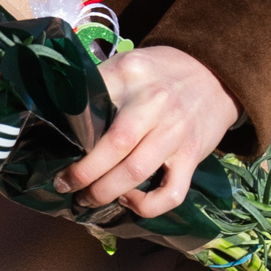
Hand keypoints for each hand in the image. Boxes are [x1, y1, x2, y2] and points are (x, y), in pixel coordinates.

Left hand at [56, 44, 237, 218]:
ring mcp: (175, 133)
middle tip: (65, 184)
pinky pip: (171, 194)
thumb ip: (100, 84)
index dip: (68, 132)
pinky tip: (129, 200)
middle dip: (82, 173)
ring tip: (87, 198)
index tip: (53, 149)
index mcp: (130, 75)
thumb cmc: (161, 74)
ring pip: (135, 172)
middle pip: (112, 145)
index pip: (91, 103)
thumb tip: (57, 113)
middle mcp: (154, 103)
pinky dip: (146, 206)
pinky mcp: (192, 157)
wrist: (217, 75)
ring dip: (104, 193)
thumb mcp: (129, 64)